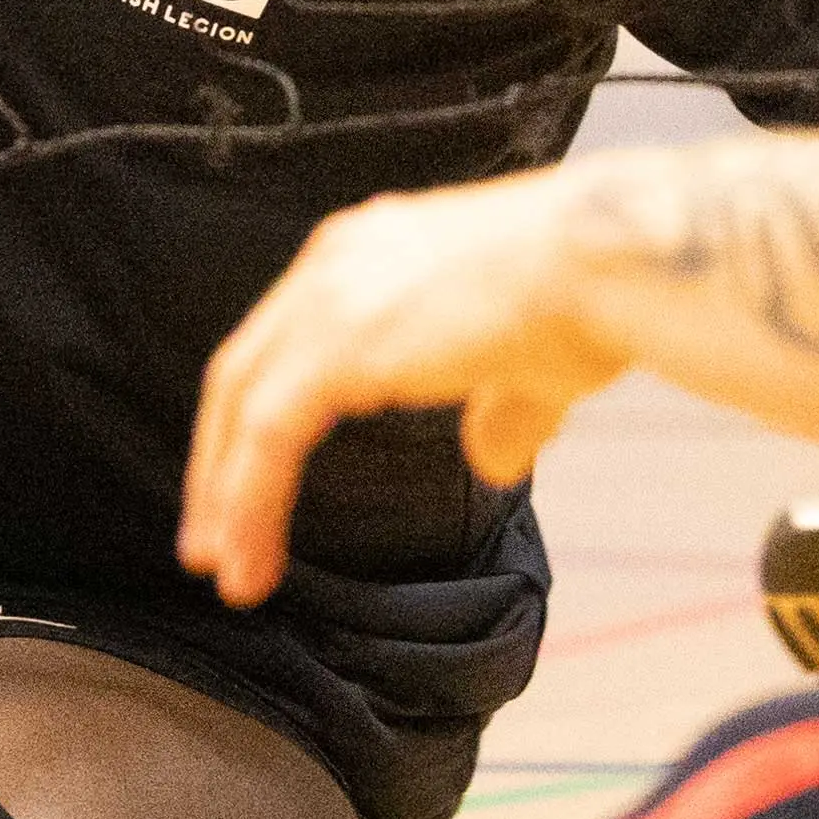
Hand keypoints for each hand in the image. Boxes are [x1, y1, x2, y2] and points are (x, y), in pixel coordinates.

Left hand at [179, 170, 633, 607]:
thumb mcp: (535, 364)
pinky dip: (249, 497)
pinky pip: (269, 434)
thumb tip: (492, 456)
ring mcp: (332, 298)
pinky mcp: (339, 345)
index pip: (286, 340)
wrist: (608, 265)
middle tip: (210, 538)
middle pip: (245, 371)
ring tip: (222, 567)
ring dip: (225, 494)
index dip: (257, 417)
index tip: (245, 482)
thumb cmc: (591, 298)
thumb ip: (502, 409)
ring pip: (245, 406)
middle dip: (220, 460)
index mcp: (370, 251)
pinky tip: (251, 555)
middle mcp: (337, 262)